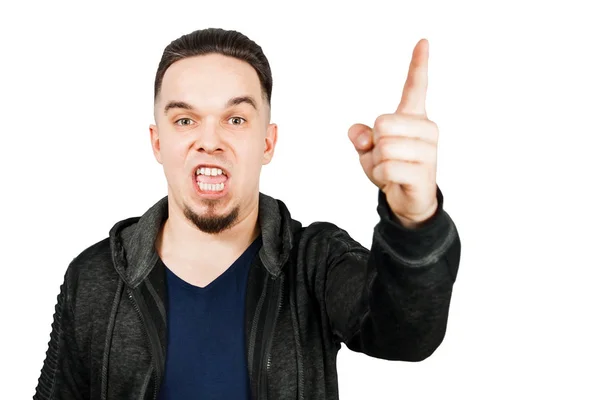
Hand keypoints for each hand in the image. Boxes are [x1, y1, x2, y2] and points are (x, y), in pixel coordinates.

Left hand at [348, 39, 438, 228]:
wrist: (408, 200)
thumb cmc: (392, 168)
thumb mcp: (369, 150)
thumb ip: (361, 137)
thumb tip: (360, 136)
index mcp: (414, 117)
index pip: (416, 86)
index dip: (418, 64)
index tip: (423, 42)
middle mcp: (427, 129)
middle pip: (382, 123)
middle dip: (374, 144)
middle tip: (385, 157)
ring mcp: (428, 151)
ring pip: (383, 147)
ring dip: (376, 163)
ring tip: (390, 170)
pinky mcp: (424, 173)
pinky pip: (386, 168)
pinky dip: (380, 177)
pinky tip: (393, 181)